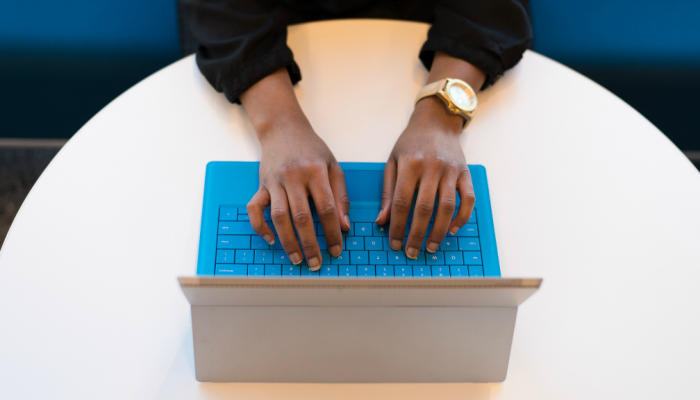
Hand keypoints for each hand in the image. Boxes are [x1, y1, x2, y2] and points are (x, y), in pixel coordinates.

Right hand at [240, 69, 348, 270]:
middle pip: (302, 217)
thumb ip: (341, 196)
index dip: (332, 232)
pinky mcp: (261, 184)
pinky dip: (260, 226)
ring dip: (287, 241)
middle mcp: (294, 177)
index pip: (327, 208)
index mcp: (316, 172)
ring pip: (279, 216)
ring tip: (296, 258)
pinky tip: (271, 240)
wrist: (283, 128)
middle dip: (310, 243)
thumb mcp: (333, 166)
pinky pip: (254, 209)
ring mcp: (274, 181)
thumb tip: (344, 226)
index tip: (336, 249)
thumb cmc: (311, 149)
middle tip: (316, 263)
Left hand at [375, 96, 475, 258]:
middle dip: (417, 234)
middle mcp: (432, 167)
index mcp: (410, 164)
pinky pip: (468, 199)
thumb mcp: (392, 161)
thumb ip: (387, 192)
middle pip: (424, 208)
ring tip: (431, 247)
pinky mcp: (465, 173)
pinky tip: (453, 229)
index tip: (394, 243)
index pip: (402, 202)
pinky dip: (462, 217)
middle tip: (412, 252)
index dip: (397, 226)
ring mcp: (451, 170)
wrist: (437, 121)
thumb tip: (381, 221)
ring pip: (447, 207)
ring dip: (439, 231)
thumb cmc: (411, 143)